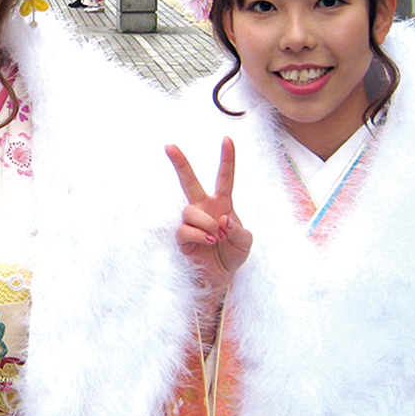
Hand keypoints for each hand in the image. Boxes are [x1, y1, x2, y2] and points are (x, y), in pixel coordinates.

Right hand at [165, 137, 251, 300]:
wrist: (219, 276)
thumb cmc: (232, 254)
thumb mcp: (245, 242)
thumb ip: (239, 229)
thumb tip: (222, 219)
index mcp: (222, 204)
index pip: (224, 178)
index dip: (227, 159)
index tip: (227, 139)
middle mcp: (204, 208)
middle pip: (189, 181)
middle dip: (180, 163)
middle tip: (169, 146)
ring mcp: (192, 221)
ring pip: (190, 210)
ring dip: (206, 223)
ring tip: (217, 237)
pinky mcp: (182, 236)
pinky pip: (186, 229)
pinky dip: (200, 236)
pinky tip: (209, 242)